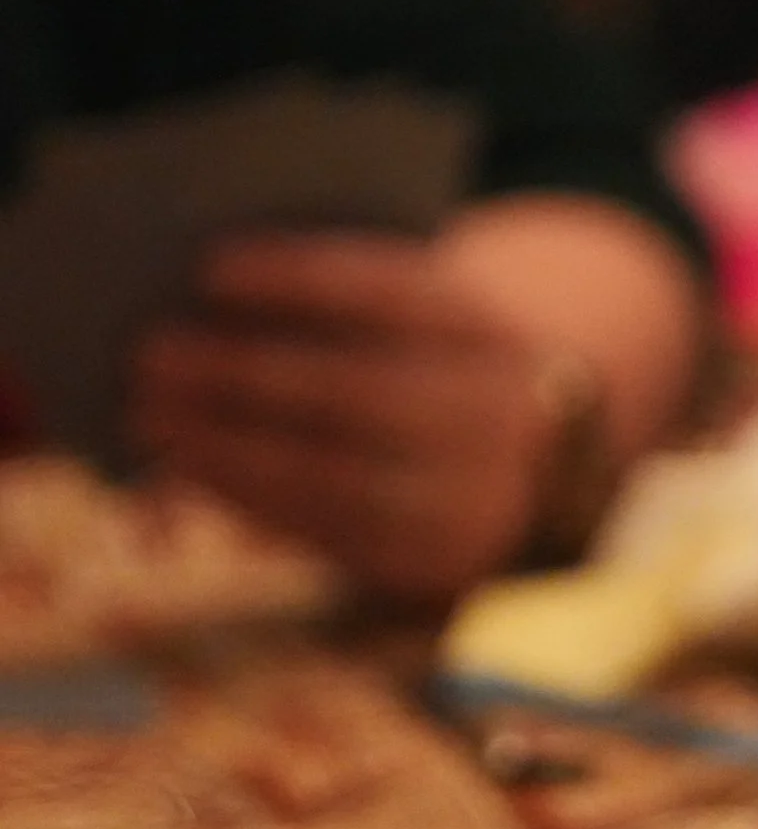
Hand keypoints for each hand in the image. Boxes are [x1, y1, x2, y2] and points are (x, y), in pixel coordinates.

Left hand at [131, 233, 562, 598]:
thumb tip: (207, 308)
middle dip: (248, 375)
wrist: (533, 466)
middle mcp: (501, 419)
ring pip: (342, 477)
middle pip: (365, 395)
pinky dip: (251, 499)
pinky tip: (192, 468)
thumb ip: (337, 305)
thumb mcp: (413, 318)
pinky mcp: (436, 560)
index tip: (209, 268)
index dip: (302, 282)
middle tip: (152, 354)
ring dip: (232, 449)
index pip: (397, 298)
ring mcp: (477, 498)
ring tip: (152, 418)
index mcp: (492, 335)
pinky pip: (333, 533)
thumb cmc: (428, 362)